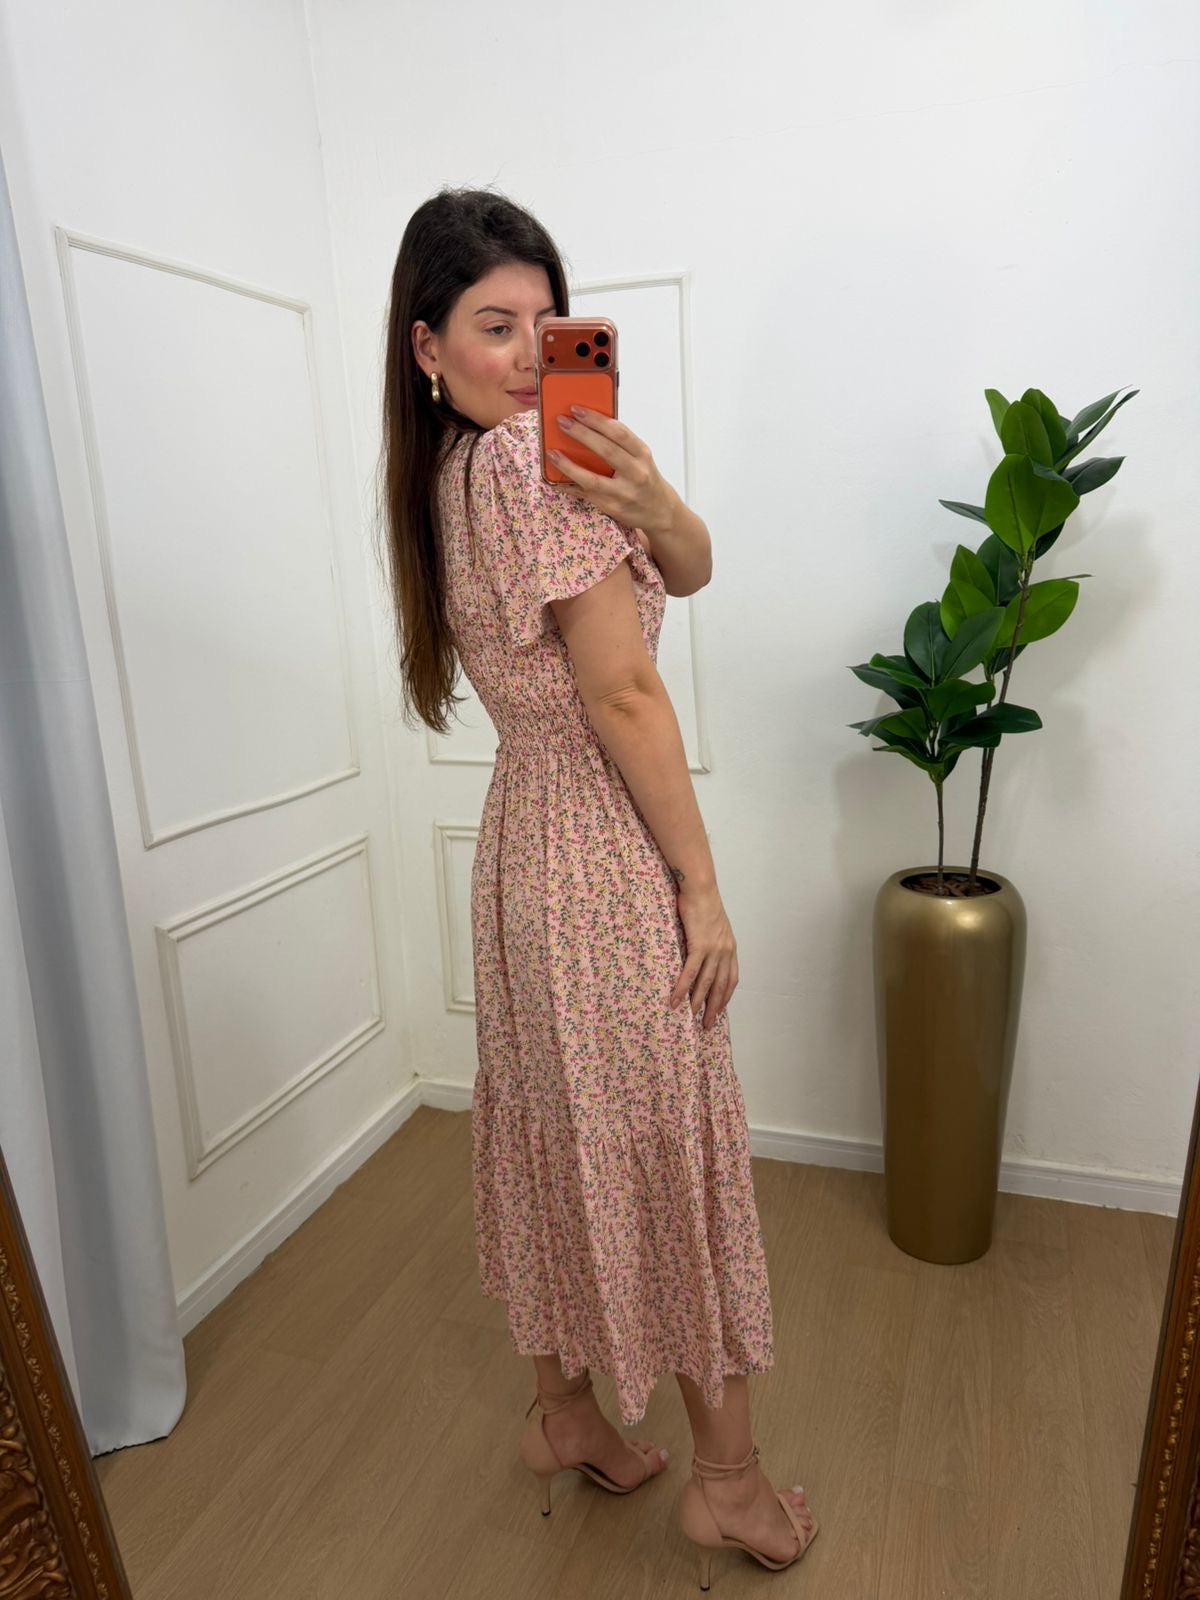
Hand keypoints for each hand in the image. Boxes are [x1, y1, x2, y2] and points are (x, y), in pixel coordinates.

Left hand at [549, 406, 678, 538]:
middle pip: (606, 451)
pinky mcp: (612, 508)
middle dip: (581, 434)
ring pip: (591, 479)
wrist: (659, 510)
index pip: (619, 432)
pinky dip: (568, 485)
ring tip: (552, 453)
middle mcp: (635, 473)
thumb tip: (587, 424)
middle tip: (562, 422)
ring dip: (568, 465)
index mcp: (642, 454)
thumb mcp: (640, 457)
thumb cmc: (645, 478)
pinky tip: (555, 478)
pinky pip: (585, 495)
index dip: (596, 419)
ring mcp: (623, 493)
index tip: (576, 409)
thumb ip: (620, 443)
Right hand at [670, 880, 738, 1030]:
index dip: (725, 996)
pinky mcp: (699, 945)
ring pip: (706, 982)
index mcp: (730, 947)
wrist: (700, 888)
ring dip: (698, 1002)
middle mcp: (725, 951)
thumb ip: (710, 941)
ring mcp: (714, 949)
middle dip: (714, 1007)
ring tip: (691, 1017)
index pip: (731, 978)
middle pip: (721, 986)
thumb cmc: (703, 902)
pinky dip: (684, 988)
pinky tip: (676, 999)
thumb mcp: (713, 925)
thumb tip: (700, 952)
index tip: (719, 1009)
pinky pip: (691, 972)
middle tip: (706, 1025)